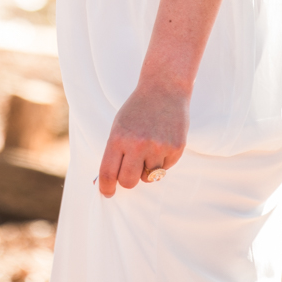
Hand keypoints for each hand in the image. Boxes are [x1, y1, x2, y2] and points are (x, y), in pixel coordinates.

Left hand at [97, 81, 188, 196]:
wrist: (164, 88)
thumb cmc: (137, 110)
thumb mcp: (119, 126)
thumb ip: (114, 153)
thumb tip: (106, 182)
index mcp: (118, 138)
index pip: (108, 173)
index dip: (106, 187)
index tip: (107, 193)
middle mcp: (138, 144)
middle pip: (128, 182)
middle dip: (128, 181)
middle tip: (131, 171)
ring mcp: (158, 147)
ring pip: (149, 177)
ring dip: (147, 168)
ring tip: (150, 146)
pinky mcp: (176, 148)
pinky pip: (165, 168)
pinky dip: (162, 160)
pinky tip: (163, 140)